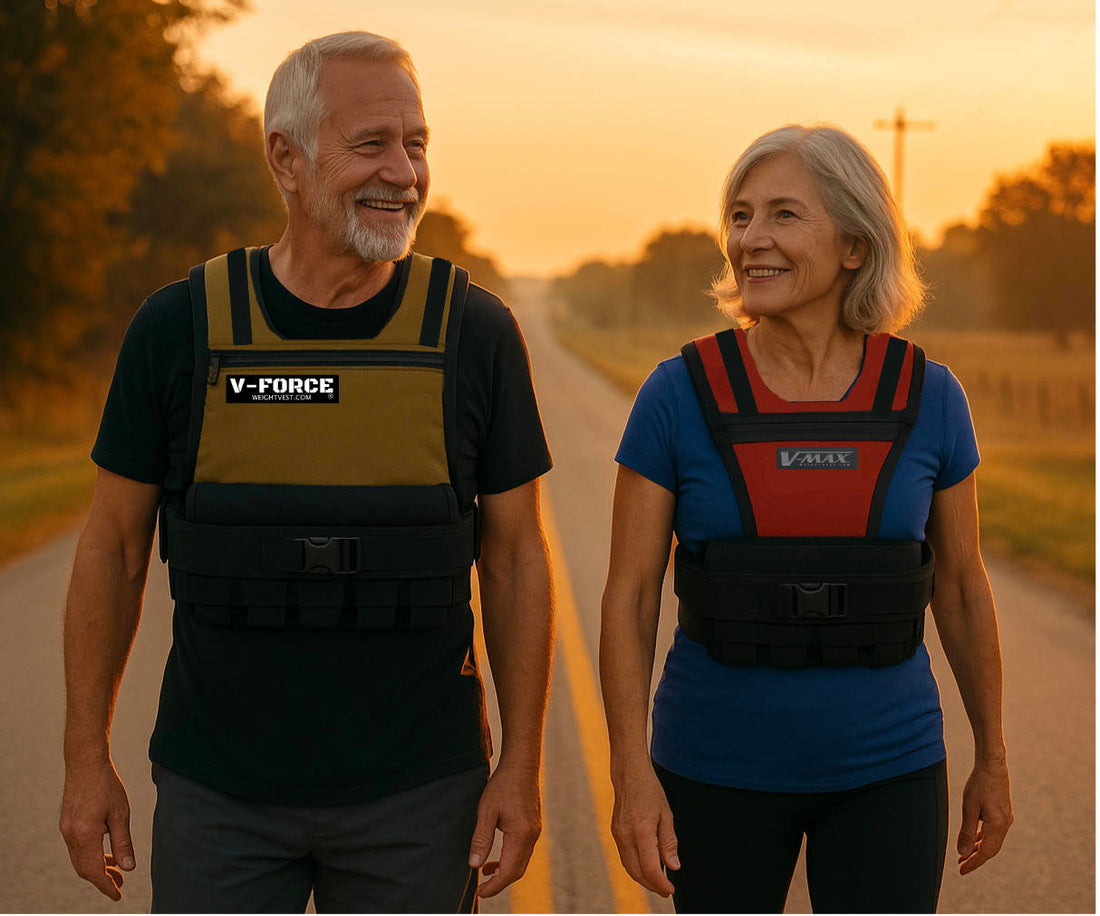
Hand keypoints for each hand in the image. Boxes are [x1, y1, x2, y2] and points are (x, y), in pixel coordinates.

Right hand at [59, 759, 134, 899]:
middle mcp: (71, 835)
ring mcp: (66, 830)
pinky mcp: (67, 824)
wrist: (85, 763)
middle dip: (102, 879)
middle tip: (120, 884)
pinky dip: (90, 855)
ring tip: (116, 870)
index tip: (117, 895)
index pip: (94, 871)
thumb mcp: (121, 814)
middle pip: (84, 869)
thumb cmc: (106, 784)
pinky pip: (77, 848)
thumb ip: (123, 843)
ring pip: (80, 859)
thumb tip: (128, 867)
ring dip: (96, 868)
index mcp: (84, 835)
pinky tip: (105, 853)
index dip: (106, 886)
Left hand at [467, 763, 540, 897]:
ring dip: (504, 870)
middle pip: (517, 871)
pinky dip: (510, 859)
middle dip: (499, 882)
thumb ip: (481, 839)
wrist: (521, 765)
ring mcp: (535, 831)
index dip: (494, 886)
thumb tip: (474, 865)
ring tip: (485, 871)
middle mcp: (532, 836)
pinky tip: (496, 856)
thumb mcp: (486, 811)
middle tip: (482, 888)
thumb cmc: (503, 785)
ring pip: (521, 861)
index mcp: (521, 834)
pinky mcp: (533, 826)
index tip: (480, 892)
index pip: (509, 871)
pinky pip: (523, 851)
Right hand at [610, 762, 678, 896]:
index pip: (650, 869)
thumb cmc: (650, 791)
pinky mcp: (614, 832)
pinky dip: (635, 867)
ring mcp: (617, 835)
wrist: (629, 774)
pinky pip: (624, 857)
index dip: (661, 884)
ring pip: (629, 867)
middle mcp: (626, 836)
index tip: (670, 890)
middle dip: (652, 885)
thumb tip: (672, 866)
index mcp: (642, 831)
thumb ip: (669, 842)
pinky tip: (646, 866)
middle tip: (665, 890)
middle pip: (637, 873)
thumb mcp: (666, 815)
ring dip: (643, 878)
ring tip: (658, 882)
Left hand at [957, 758, 1012, 874]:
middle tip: (961, 866)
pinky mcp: (1004, 813)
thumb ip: (967, 831)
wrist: (993, 765)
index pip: (986, 852)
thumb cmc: (979, 783)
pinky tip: (974, 840)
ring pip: (993, 841)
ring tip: (964, 855)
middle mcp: (1005, 824)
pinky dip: (983, 838)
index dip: (974, 863)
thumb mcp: (969, 807)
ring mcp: (1006, 819)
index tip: (962, 871)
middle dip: (976, 858)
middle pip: (991, 849)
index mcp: (998, 825)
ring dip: (979, 849)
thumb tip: (963, 852)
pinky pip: (994, 832)